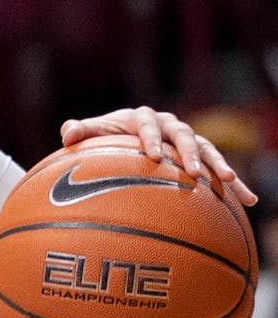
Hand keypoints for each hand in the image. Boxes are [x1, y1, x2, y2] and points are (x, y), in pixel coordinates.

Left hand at [60, 106, 257, 204]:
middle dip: (189, 153)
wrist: (125, 138)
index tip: (152, 155)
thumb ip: (79, 130)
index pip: (147, 124)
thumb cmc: (106, 136)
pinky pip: (219, 169)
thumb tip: (68, 132)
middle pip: (183, 135)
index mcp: (143, 117)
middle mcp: (169, 125)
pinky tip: (249, 201)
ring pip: (206, 149)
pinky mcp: (199, 156)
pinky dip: (235, 185)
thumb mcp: (92, 132)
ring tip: (230, 182)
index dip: (150, 137)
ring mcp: (186, 140)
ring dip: (218, 165)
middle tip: (193, 173)